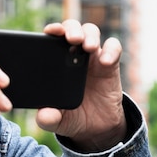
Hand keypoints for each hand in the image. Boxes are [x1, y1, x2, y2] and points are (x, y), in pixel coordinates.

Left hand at [35, 20, 126, 149]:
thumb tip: (43, 115)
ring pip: (91, 32)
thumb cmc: (72, 117)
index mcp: (55, 62)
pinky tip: (105, 61)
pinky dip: (110, 50)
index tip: (50, 31)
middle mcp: (72, 55)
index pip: (51, 39)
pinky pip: (113, 48)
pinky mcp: (110, 65)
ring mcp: (92, 58)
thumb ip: (48, 119)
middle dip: (71, 29)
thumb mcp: (57, 121)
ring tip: (87, 47)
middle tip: (72, 39)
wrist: (96, 128)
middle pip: (72, 28)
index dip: (51, 30)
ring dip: (89, 35)